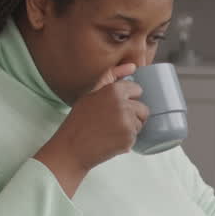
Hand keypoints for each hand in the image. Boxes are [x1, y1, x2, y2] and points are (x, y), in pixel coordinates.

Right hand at [34, 63, 146, 190]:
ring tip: (111, 131)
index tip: (116, 106)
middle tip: (112, 121)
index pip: (137, 90)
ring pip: (140, 123)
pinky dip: (127, 139)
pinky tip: (111, 140)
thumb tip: (133, 66)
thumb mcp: (91, 93)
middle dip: (132, 114)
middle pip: (143, 108)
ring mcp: (127, 123)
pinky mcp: (129, 139)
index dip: (128, 98)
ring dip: (130, 127)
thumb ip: (112, 77)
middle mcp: (123, 105)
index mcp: (114, 91)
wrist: (72, 149)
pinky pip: (136, 136)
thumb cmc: (79, 121)